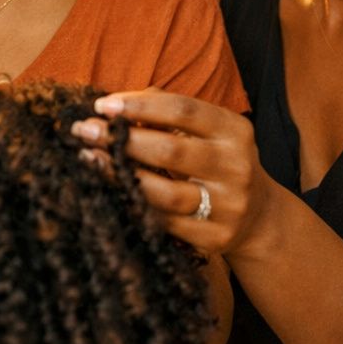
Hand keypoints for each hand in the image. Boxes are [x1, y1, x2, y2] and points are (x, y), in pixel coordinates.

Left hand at [72, 89, 271, 256]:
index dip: (140, 106)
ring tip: (89, 159)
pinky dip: (134, 206)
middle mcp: (236, 167)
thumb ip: (167, 113)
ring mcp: (227, 206)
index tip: (103, 105)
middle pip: (171, 150)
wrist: (258, 217)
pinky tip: (111, 192)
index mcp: (234, 131)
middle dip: (122, 139)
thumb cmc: (216, 161)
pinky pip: (165, 224)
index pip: (183, 110)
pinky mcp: (215, 238)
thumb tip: (115, 105)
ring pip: (166, 193)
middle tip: (84, 130)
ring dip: (122, 175)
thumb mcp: (206, 132)